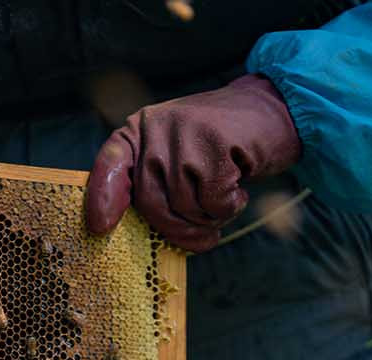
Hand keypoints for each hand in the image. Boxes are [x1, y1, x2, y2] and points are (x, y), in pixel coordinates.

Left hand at [84, 74, 301, 251]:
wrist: (272, 112)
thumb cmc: (219, 149)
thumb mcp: (177, 158)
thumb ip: (155, 187)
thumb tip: (145, 236)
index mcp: (139, 131)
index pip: (110, 164)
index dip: (102, 198)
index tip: (100, 228)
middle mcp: (156, 129)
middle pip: (151, 203)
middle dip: (178, 228)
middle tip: (204, 232)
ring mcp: (184, 134)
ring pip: (184, 207)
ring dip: (209, 218)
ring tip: (223, 199)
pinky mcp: (216, 144)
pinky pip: (214, 203)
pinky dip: (229, 208)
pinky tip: (238, 188)